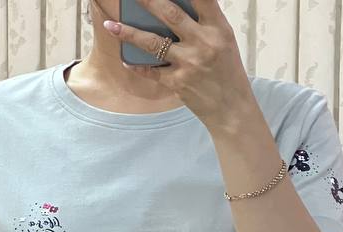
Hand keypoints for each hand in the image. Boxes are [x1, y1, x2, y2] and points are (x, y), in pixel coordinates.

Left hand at [102, 0, 256, 131]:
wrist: (231, 110)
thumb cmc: (228, 72)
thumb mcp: (224, 41)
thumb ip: (205, 22)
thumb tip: (178, 5)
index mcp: (218, 28)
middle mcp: (203, 43)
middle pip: (170, 14)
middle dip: (147, 0)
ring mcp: (189, 63)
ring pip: (152, 43)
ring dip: (129, 33)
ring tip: (111, 24)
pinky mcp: (178, 83)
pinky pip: (152, 71)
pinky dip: (137, 66)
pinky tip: (126, 61)